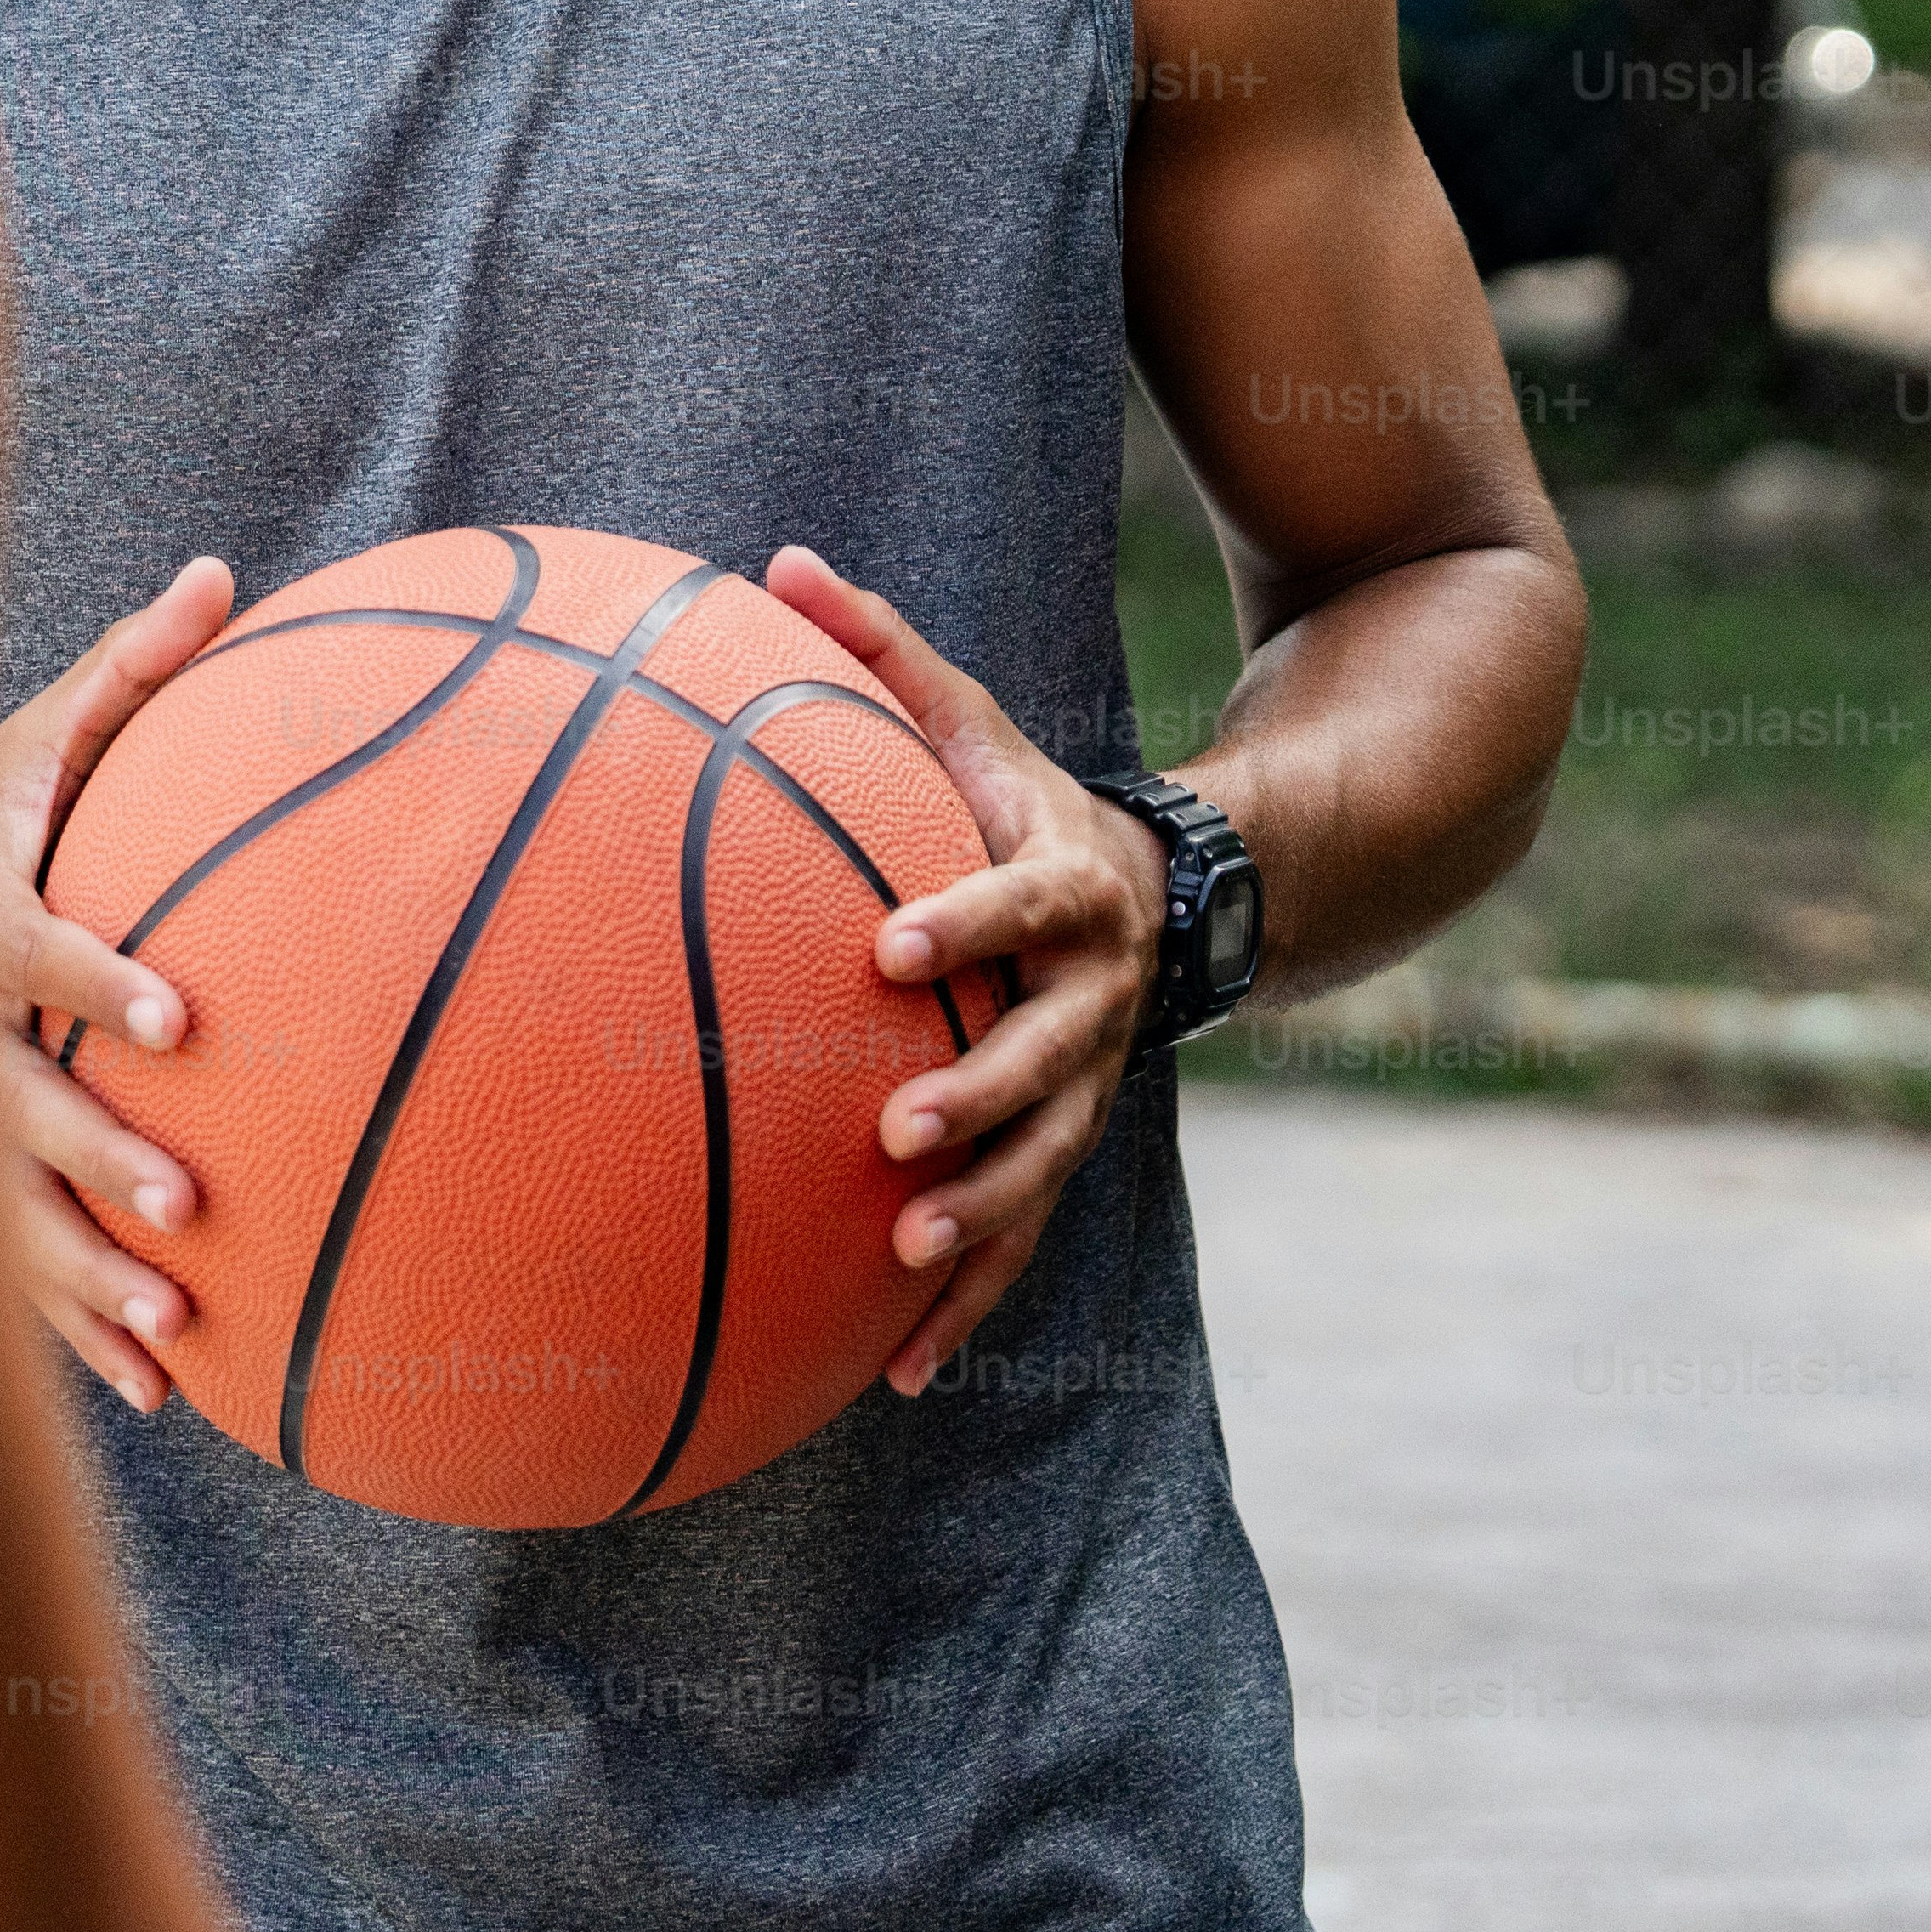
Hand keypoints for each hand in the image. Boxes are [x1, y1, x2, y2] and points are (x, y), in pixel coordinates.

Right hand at [0, 554, 238, 1414]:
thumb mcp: (37, 730)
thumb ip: (130, 669)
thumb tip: (225, 575)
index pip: (38, 951)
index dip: (102, 979)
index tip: (180, 1018)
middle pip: (17, 1106)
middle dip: (98, 1156)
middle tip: (190, 1197)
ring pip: (7, 1214)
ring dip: (89, 1276)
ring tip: (182, 1324)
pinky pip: (11, 1271)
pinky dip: (77, 1335)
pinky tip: (160, 1391)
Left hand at [759, 543, 1165, 1395]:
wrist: (1155, 896)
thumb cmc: (1014, 796)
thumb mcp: (966, 717)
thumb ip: (878, 648)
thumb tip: (776, 557)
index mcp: (1067, 886)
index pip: (1022, 904)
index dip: (966, 921)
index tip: (890, 945)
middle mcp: (1091, 996)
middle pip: (1048, 1056)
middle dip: (981, 1102)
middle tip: (895, 1133)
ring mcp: (1086, 1082)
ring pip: (1046, 1162)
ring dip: (982, 1216)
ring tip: (905, 1255)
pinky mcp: (1063, 1148)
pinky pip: (1020, 1237)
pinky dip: (967, 1307)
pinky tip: (895, 1374)